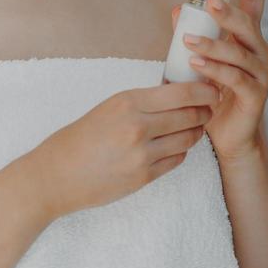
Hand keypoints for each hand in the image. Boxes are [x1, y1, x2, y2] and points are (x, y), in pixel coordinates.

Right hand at [36, 79, 220, 212]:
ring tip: (195, 127)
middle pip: (191, 115)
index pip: (183, 92)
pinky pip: (177, 159)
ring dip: (196, 132)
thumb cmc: (79, 138)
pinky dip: (181, 151)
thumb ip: (142, 102)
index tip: (212, 90)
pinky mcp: (143, 177)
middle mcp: (138, 127)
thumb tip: (177, 92)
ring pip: (188, 139)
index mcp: (128, 102)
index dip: (205, 91)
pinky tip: (176, 146)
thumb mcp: (109, 108)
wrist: (55, 176)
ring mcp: (142, 154)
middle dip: (205, 111)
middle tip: (208, 109)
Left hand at [173, 0, 267, 163]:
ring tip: (188, 41)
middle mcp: (259, 52)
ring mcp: (260, 73)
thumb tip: (177, 9)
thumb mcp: (201, 59)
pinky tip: (196, 64)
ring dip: (212, 44)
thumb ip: (192, 34)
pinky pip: (235, 78)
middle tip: (208, 2)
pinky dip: (215, 70)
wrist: (228, 136)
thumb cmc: (216, 94)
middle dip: (228, 11)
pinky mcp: (255, 95)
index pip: (255, 1)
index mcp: (248, 38)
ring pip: (239, 52)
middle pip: (248, 24)